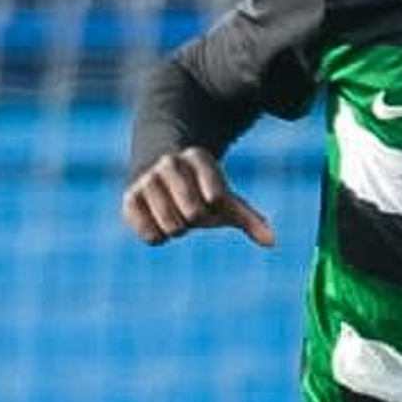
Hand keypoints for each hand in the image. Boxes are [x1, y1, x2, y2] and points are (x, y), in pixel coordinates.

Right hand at [122, 148, 274, 247]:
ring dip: (178, 229)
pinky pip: (150, 236)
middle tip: (191, 209)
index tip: (210, 197)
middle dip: (197, 220)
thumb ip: (250, 220)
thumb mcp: (227, 201)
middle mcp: (170, 164)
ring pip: (172, 226)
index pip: (216, 196)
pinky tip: (158, 222)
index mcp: (198, 158)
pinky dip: (159, 238)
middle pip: (194, 213)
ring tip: (175, 214)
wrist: (159, 177)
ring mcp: (147, 180)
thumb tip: (272, 243)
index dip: (215, 205)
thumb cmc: (201, 192)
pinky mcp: (129, 199)